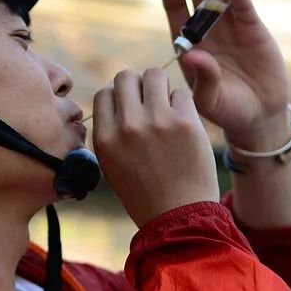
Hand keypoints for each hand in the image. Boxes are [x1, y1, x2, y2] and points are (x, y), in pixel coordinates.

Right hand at [93, 68, 218, 227]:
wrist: (179, 217)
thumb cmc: (143, 192)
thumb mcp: (110, 164)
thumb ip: (108, 130)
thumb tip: (113, 96)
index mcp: (105, 137)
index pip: (104, 92)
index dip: (117, 97)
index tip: (129, 109)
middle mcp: (127, 126)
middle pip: (126, 76)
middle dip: (136, 84)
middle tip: (148, 101)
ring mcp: (157, 122)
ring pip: (154, 74)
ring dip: (159, 85)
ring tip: (165, 104)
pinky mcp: (186, 122)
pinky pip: (181, 92)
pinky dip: (181, 102)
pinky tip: (182, 121)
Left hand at [162, 0, 290, 150]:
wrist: (256, 113)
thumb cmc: (225, 109)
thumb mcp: (209, 100)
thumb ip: (202, 79)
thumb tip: (193, 56)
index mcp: (189, 48)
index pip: (178, 21)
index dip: (174, 4)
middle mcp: (206, 34)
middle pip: (196, 1)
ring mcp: (229, 29)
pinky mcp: (251, 28)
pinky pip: (242, 6)